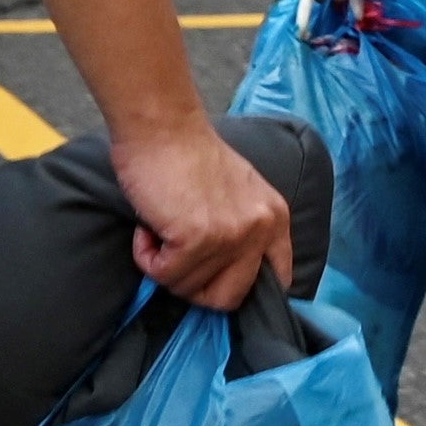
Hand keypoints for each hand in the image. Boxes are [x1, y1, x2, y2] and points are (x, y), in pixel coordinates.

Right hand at [116, 118, 293, 308]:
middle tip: (177, 256)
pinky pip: (164, 274)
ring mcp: (232, 235)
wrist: (163, 127)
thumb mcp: (240, 194)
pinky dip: (147, 257)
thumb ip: (244, 230)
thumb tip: (227, 274)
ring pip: (188, 288)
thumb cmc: (189, 156)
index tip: (215, 279)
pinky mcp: (197, 238)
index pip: (279, 280)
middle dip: (195, 286)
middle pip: (230, 298)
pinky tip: (149, 228)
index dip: (242, 287)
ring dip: (165, 265)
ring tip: (161, 227)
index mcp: (275, 219)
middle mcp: (261, 230)